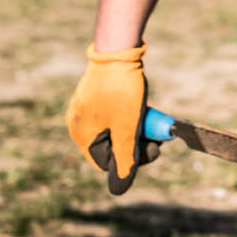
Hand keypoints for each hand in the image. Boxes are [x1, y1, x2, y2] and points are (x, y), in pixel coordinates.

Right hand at [65, 44, 159, 194]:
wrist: (118, 47)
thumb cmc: (121, 89)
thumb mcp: (126, 127)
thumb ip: (125, 157)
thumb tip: (120, 188)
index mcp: (81, 134)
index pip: (107, 162)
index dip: (132, 160)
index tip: (154, 147)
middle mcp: (78, 123)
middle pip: (111, 145)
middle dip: (136, 142)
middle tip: (158, 132)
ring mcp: (85, 107)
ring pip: (114, 128)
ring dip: (135, 127)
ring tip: (151, 115)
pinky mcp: (95, 94)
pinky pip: (113, 113)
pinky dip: (128, 114)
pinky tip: (140, 103)